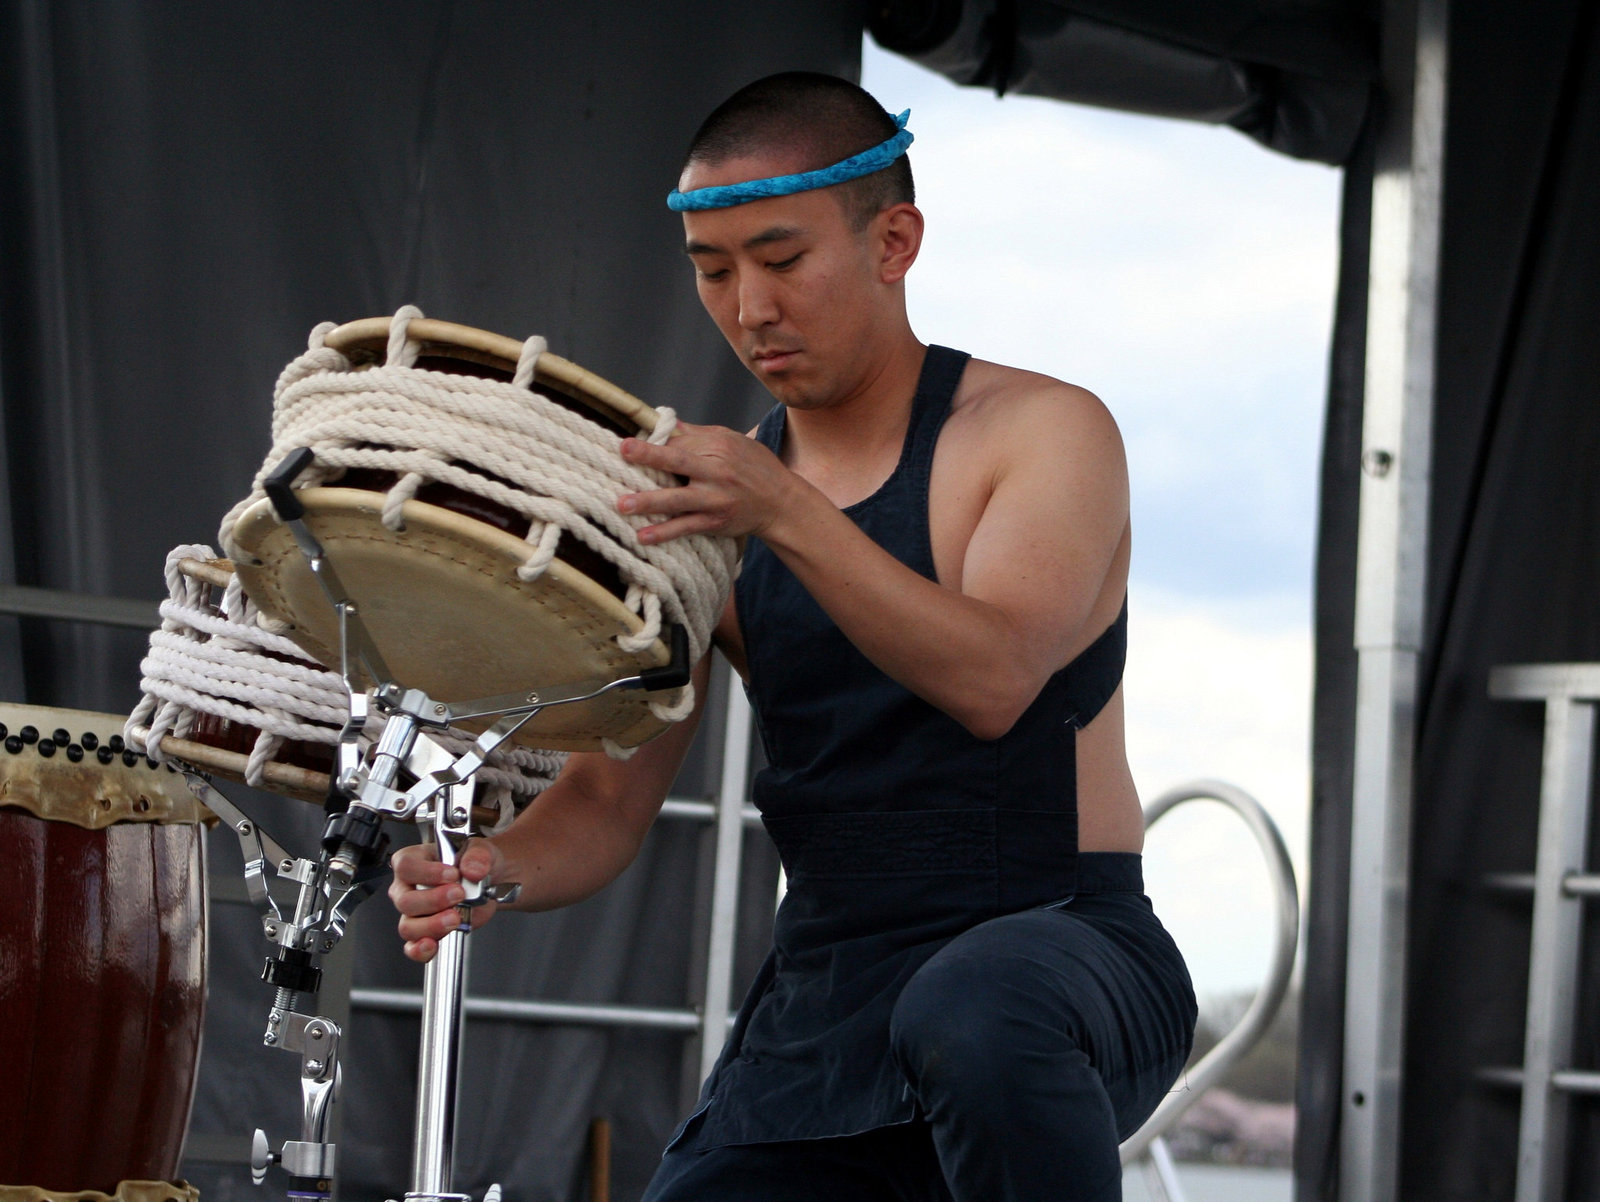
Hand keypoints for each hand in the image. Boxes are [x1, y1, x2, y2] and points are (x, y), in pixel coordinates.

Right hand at [388, 839, 501, 962]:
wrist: (486, 881)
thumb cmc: (473, 862)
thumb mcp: (480, 850)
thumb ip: (477, 856)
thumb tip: (473, 869)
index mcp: (414, 860)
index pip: (406, 866)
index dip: (427, 873)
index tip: (452, 874)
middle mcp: (407, 887)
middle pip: (405, 900)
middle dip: (433, 901)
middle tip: (459, 895)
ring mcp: (413, 913)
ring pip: (408, 926)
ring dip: (432, 925)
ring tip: (455, 918)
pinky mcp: (424, 932)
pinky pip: (412, 947)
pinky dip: (421, 950)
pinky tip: (433, 945)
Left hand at [617, 422, 799, 544]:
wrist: (781, 502)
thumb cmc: (754, 468)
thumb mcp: (733, 441)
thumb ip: (699, 435)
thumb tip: (666, 423)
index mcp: (719, 446)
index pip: (679, 441)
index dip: (653, 443)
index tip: (627, 444)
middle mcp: (717, 470)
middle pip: (678, 460)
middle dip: (650, 455)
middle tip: (623, 451)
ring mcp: (715, 498)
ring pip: (677, 499)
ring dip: (649, 501)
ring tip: (622, 505)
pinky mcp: (715, 521)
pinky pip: (685, 527)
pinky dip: (664, 533)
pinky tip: (643, 536)